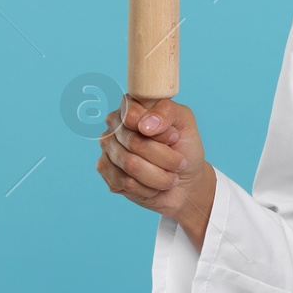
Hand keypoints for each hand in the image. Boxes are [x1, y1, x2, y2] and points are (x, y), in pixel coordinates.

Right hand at [96, 95, 215, 247]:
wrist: (186, 181)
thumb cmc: (184, 148)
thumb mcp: (185, 122)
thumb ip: (167, 112)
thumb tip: (144, 125)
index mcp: (132, 105)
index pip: (132, 115)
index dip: (157, 131)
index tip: (175, 137)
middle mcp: (115, 125)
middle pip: (134, 142)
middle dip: (164, 157)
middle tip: (179, 162)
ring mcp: (108, 148)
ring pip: (130, 165)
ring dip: (159, 175)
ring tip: (170, 176)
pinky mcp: (106, 172)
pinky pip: (126, 183)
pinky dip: (149, 187)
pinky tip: (154, 185)